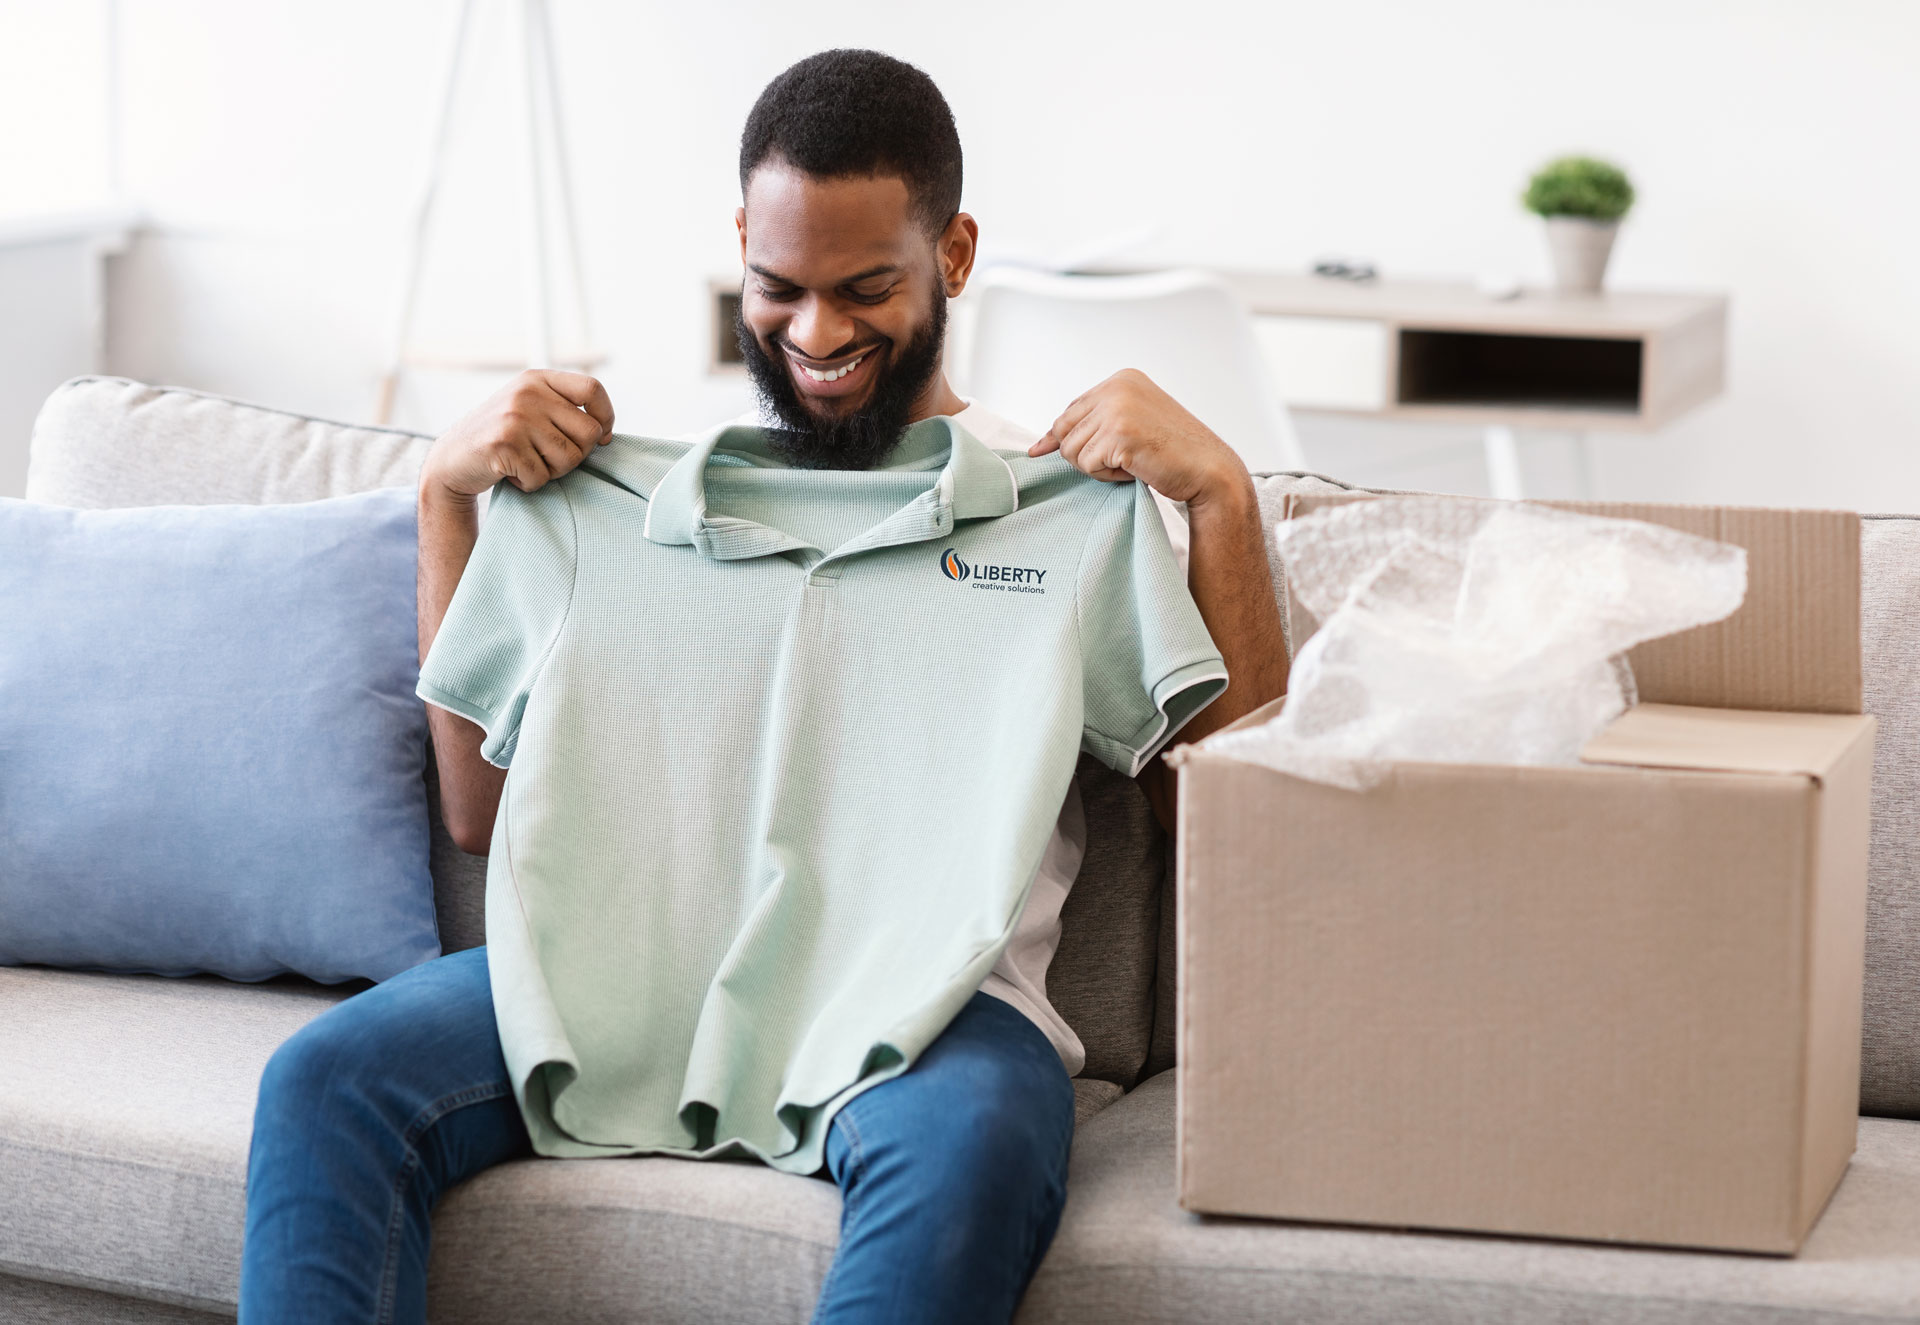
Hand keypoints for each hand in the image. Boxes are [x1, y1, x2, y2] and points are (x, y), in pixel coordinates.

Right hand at [420, 369, 614, 502]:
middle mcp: (527, 393)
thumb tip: (606, 431)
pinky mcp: (504, 444)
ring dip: (552, 472)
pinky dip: (530, 484)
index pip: (592, 388)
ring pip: (570, 458)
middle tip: (550, 458)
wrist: (452, 459)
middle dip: (577, 455)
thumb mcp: (529, 408)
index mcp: (537, 379)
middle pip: (589, 432)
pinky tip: (511, 473)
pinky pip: (542, 477)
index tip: (602, 438)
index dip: (606, 416)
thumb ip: (562, 409)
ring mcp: (515, 417)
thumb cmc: (501, 438)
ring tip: (527, 463)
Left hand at [1028, 368, 1250, 509]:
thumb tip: (1043, 443)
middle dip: (1083, 454)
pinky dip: (1107, 477)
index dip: (1057, 435)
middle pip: (1065, 429)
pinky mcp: (1118, 434)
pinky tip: (1134, 470)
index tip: (1041, 449)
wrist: (1210, 470)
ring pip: (1072, 450)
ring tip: (1131, 463)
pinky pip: (1086, 465)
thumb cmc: (1175, 452)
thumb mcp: (1133, 423)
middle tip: (1119, 462)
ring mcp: (1117, 408)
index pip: (1072, 409)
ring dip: (1096, 467)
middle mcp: (1118, 387)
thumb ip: (1095, 423)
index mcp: (1123, 379)